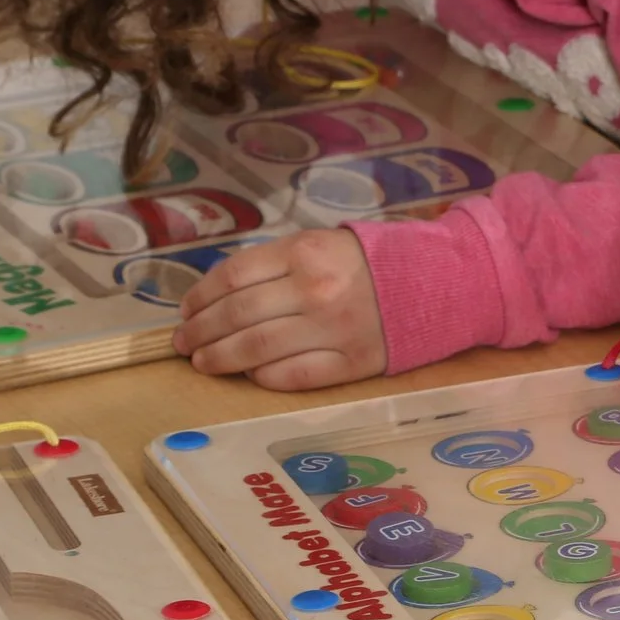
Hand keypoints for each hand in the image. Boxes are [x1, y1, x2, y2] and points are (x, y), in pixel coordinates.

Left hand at [173, 228, 386, 389]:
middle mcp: (315, 291)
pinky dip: (262, 376)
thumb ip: (275, 264)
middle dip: (200, 331)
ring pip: (256, 350)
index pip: (233, 277)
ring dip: (220, 358)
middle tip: (183, 342)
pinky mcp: (352, 363)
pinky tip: (249, 374)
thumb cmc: (368, 262)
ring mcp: (333, 330)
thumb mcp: (321, 243)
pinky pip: (291, 375)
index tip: (186, 310)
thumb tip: (217, 296)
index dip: (200, 297)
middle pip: (237, 315)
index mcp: (305, 252)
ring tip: (202, 362)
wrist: (436, 282)